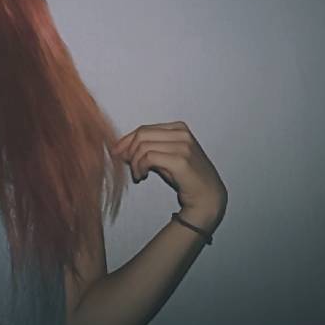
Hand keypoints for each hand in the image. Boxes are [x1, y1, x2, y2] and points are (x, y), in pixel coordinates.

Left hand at [111, 121, 227, 228]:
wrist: (207, 195)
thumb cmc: (187, 177)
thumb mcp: (167, 156)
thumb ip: (150, 148)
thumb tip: (123, 148)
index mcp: (179, 128)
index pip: (144, 129)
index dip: (127, 140)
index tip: (117, 151)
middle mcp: (182, 134)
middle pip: (142, 134)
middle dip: (128, 149)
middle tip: (125, 163)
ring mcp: (182, 146)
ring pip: (143, 146)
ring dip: (134, 162)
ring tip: (137, 174)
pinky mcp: (180, 160)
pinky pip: (148, 158)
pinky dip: (139, 167)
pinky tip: (141, 176)